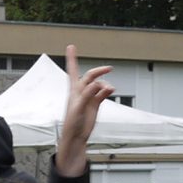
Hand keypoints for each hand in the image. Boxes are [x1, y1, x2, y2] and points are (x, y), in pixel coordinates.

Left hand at [50, 44, 113, 177]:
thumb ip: (86, 96)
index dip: (72, 58)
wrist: (76, 136)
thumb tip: (95, 85)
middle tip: (109, 68)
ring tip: (109, 89)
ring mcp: (89, 97)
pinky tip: (110, 91)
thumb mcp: (78, 108)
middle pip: (90, 76)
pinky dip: (107, 90)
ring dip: (105, 85)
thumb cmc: (71, 123)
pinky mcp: (95, 104)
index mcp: (73, 90)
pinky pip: (103, 93)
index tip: (71, 46)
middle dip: (99, 71)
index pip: (72, 70)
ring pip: (99, 85)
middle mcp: (81, 91)